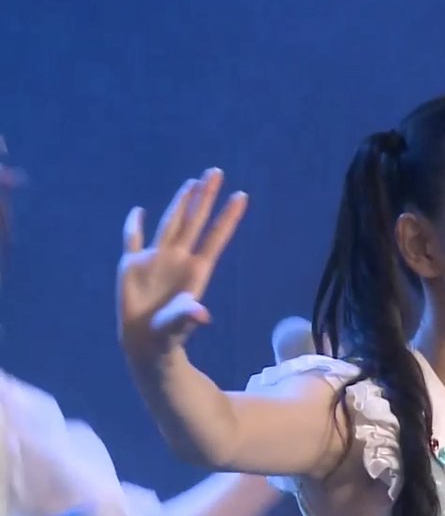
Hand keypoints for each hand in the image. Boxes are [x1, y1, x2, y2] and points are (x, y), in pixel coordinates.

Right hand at [117, 168, 246, 360]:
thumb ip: (188, 315)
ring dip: (181, 203)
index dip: (228, 216)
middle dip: (205, 197)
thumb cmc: (169, 336)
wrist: (146, 344)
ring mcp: (155, 260)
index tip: (242, 195)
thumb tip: (201, 314)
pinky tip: (138, 212)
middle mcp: (178, 259)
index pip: (215, 236)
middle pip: (195, 221)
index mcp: (194, 269)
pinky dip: (133, 226)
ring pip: (170, 223)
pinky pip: (132, 240)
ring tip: (193, 183)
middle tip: (216, 171)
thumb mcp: (179, 324)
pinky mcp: (132, 266)